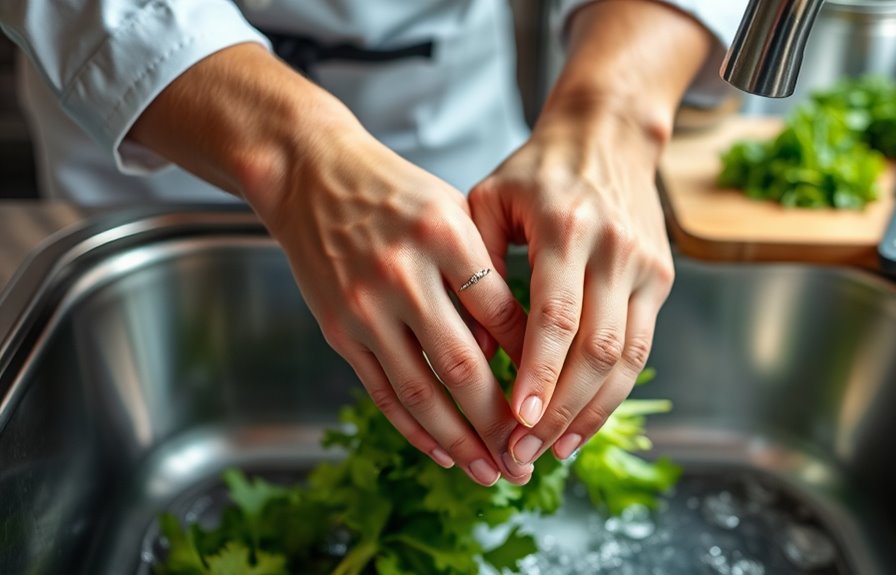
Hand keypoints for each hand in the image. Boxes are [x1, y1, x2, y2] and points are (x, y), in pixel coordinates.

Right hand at [257, 131, 533, 485]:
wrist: (310, 176)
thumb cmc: (395, 192)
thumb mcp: (451, 209)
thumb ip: (483, 271)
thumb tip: (509, 349)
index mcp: (444, 234)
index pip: (502, 312)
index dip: (532, 361)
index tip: (554, 396)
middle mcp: (403, 273)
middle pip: (463, 365)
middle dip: (500, 421)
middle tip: (528, 458)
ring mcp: (365, 306)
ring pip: (421, 390)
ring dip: (460, 441)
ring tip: (491, 471)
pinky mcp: (339, 330)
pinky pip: (383, 391)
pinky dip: (414, 428)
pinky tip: (443, 452)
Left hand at [469, 104, 674, 465]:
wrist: (607, 135)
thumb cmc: (536, 170)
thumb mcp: (489, 200)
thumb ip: (477, 270)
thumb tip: (472, 349)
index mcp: (565, 224)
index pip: (557, 314)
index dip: (540, 372)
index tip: (516, 419)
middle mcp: (613, 248)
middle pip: (595, 348)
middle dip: (560, 408)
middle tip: (523, 450)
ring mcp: (644, 266)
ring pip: (626, 359)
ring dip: (589, 412)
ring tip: (551, 449)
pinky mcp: (659, 280)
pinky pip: (641, 349)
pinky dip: (613, 392)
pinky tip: (582, 421)